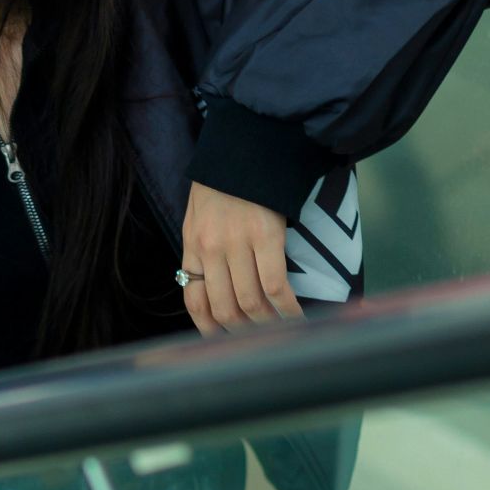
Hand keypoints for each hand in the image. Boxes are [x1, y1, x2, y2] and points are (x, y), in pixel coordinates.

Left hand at [180, 181, 300, 333]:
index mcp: (193, 246)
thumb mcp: (199, 217)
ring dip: (268, 325)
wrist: (246, 147)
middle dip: (244, 332)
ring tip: (282, 331)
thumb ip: (204, 252)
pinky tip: (297, 316)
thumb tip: (216, 288)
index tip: (226, 342)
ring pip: (250, 303)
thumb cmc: (224, 183)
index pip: (195, 301)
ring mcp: (237, 244)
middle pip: (225, 309)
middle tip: (261, 340)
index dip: (210, 329)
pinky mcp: (266, 236)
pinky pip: (275, 287)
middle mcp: (211, 249)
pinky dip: (287, 308)